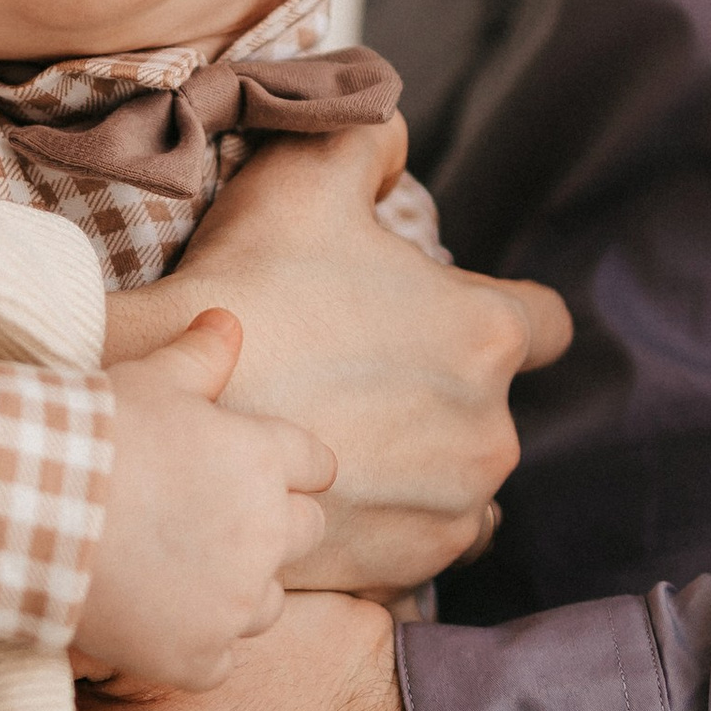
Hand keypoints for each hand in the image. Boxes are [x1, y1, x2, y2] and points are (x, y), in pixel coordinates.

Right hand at [74, 306, 332, 691]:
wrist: (19, 510)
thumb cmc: (84, 434)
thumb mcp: (147, 380)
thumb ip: (201, 356)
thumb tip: (228, 321)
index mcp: (264, 460)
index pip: (315, 466)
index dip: (281, 466)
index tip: (241, 472)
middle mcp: (266, 533)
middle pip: (305, 533)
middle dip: (268, 525)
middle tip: (207, 522)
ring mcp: (234, 602)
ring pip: (267, 602)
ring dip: (236, 590)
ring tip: (175, 573)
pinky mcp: (200, 657)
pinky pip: (220, 658)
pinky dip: (193, 645)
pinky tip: (150, 620)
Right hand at [103, 121, 569, 590]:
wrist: (164, 421)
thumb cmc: (242, 290)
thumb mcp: (306, 174)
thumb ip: (372, 138)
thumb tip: (395, 141)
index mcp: (487, 335)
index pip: (546, 323)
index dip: (499, 310)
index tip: (443, 314)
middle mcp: (491, 434)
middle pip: (492, 406)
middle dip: (442, 390)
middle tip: (359, 374)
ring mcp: (450, 512)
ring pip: (466, 483)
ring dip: (426, 464)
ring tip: (351, 442)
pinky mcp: (405, 571)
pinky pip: (423, 546)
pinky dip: (392, 524)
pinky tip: (338, 498)